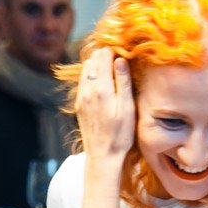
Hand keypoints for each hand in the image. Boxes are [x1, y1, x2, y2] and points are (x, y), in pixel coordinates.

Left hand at [75, 48, 134, 163]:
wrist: (102, 156)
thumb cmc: (120, 135)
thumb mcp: (128, 108)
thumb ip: (123, 82)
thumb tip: (120, 60)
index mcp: (101, 89)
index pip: (103, 57)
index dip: (113, 51)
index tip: (123, 54)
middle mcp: (87, 90)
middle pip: (92, 60)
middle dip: (104, 56)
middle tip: (118, 60)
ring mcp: (81, 97)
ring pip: (85, 69)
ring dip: (97, 65)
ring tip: (111, 69)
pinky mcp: (79, 104)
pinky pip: (83, 81)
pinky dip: (91, 76)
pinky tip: (102, 82)